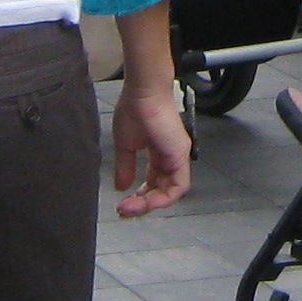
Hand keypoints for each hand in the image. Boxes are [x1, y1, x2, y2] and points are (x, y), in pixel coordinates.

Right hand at [113, 76, 193, 214]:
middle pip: (162, 189)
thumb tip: (121, 186)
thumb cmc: (135, 107)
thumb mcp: (125, 144)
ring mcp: (177, 155)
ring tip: (132, 208)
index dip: (140, 195)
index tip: (124, 202)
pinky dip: (164, 197)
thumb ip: (126, 167)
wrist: (143, 90)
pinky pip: (179, 186)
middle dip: (142, 203)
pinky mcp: (180, 154)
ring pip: (171, 191)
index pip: (153, 180)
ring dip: (151, 204)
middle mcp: (171, 155)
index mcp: (158, 151)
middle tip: (125, 210)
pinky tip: (147, 201)